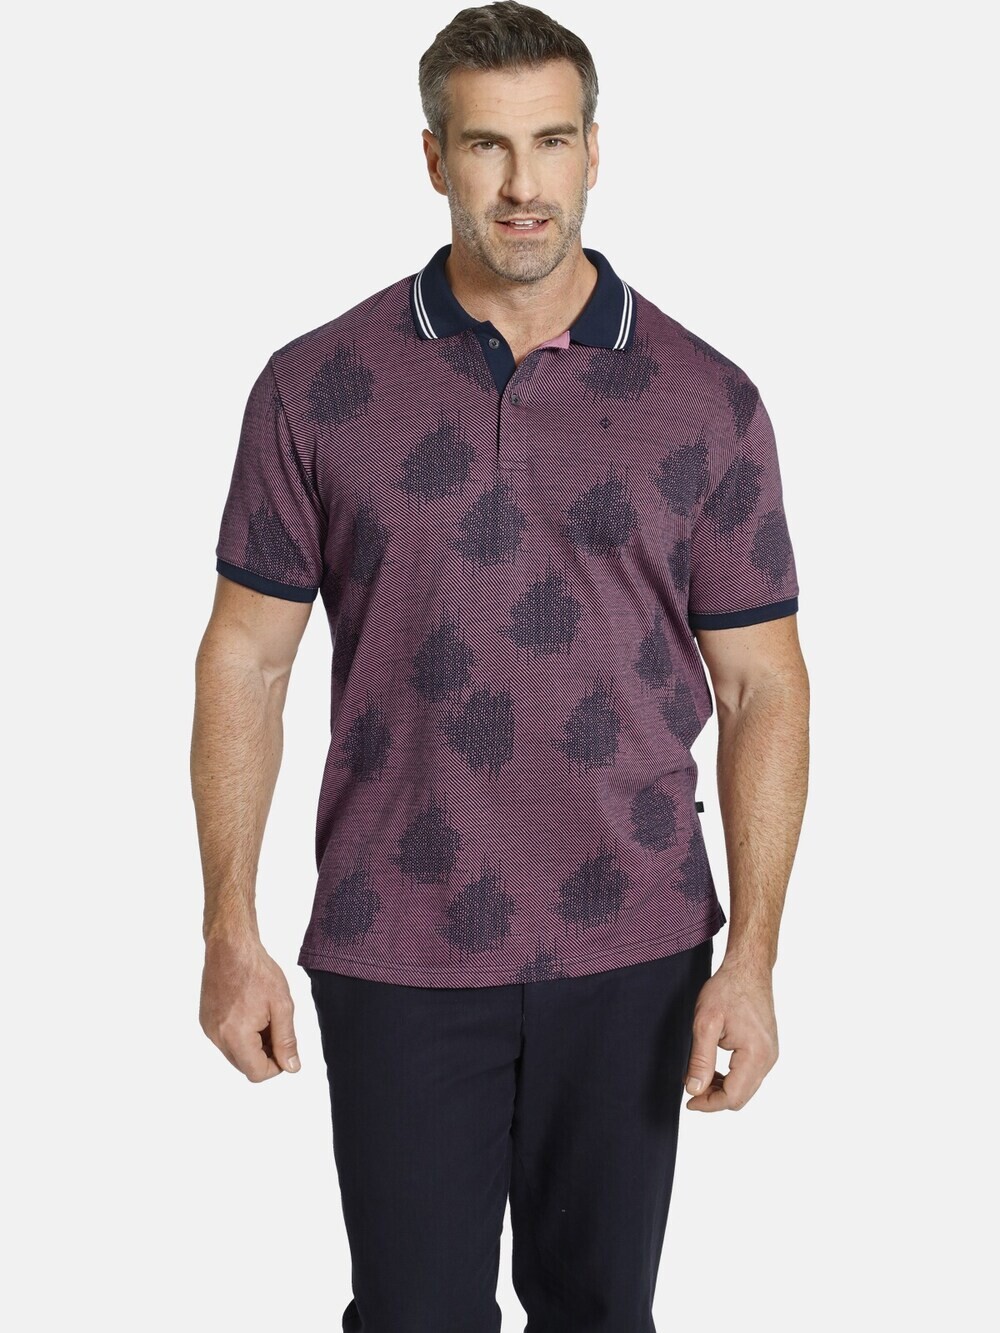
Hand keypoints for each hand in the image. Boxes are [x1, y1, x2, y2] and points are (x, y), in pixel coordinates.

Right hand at [200, 933, 300, 1081]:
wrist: (231, 947)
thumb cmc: (257, 971)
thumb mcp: (281, 1005)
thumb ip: (286, 1040)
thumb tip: (291, 1067)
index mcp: (236, 1035)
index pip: (257, 1073)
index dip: (276, 1065)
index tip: (284, 1045)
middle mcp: (217, 1037)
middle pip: (244, 1065)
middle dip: (264, 1054)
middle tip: (275, 1025)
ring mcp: (209, 1029)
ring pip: (235, 1053)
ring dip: (252, 1044)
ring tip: (263, 1015)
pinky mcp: (205, 1020)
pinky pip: (225, 1039)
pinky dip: (239, 1034)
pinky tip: (249, 1010)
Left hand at [683, 958, 777, 1111]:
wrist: (747, 969)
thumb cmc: (727, 990)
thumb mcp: (705, 1023)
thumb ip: (700, 1059)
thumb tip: (694, 1090)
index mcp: (756, 1055)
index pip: (732, 1096)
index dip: (708, 1103)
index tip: (688, 1100)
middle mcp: (768, 1059)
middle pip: (741, 1097)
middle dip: (714, 1098)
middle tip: (691, 1089)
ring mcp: (770, 1054)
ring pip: (746, 1088)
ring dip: (722, 1089)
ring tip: (699, 1076)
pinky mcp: (767, 1049)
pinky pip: (750, 1076)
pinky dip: (731, 1078)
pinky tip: (714, 1068)